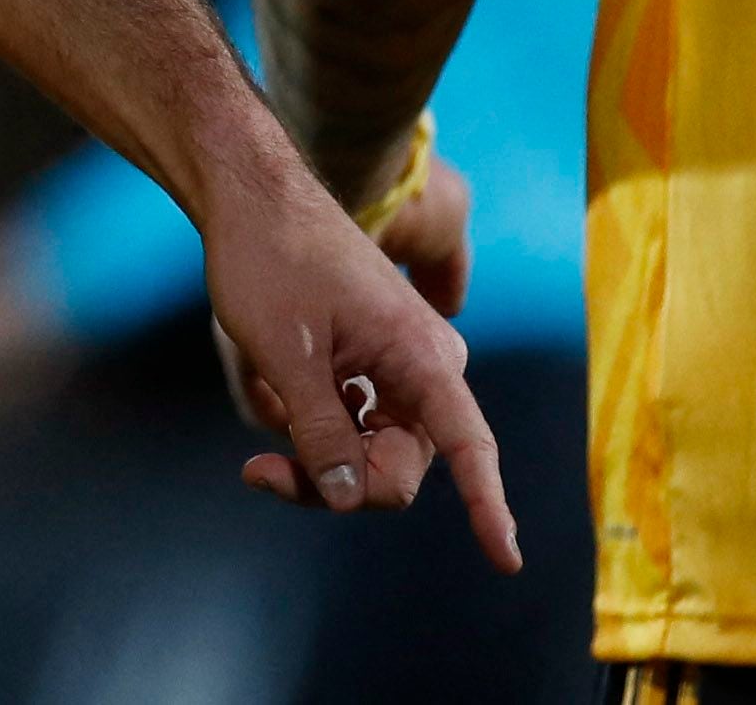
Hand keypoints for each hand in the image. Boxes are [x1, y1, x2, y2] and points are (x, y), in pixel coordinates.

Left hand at [203, 157, 516, 568]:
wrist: (248, 194)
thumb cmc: (268, 260)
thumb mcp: (285, 353)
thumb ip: (322, 430)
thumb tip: (352, 498)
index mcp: (424, 358)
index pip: (469, 447)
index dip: (487, 506)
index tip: (507, 560)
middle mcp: (425, 367)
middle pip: (396, 466)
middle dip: (335, 480)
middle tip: (258, 472)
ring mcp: (396, 368)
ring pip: (368, 451)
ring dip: (313, 455)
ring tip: (258, 421)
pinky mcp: (365, 365)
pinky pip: (348, 423)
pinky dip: (306, 423)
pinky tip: (264, 388)